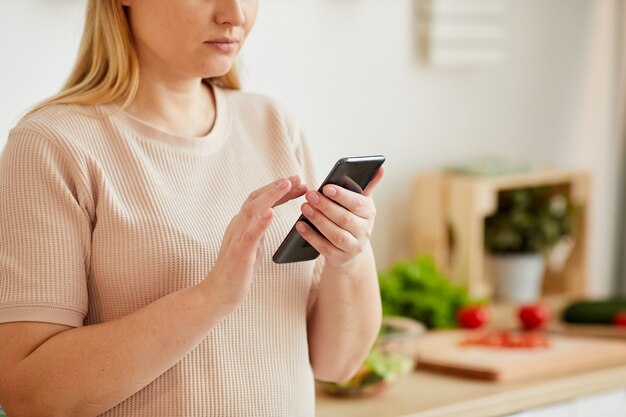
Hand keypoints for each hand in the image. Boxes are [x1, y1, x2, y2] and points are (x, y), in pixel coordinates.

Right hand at [201, 176, 306, 308]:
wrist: (219, 293)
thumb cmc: (237, 270)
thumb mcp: (251, 244)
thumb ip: (257, 228)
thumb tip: (269, 215)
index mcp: (242, 223)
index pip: (260, 199)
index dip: (278, 189)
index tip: (297, 183)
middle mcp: (238, 225)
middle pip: (257, 198)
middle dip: (278, 187)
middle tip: (299, 179)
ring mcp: (237, 238)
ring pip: (253, 210)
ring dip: (271, 196)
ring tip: (287, 185)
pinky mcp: (240, 253)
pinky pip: (250, 235)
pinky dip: (261, 222)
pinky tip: (272, 213)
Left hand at [296, 166, 384, 267]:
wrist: (350, 248)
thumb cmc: (352, 217)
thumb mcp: (360, 202)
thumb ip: (367, 185)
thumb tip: (381, 167)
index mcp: (369, 213)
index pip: (357, 203)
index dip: (342, 196)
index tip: (326, 187)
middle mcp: (364, 231)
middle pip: (345, 219)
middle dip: (326, 206)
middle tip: (309, 195)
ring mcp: (353, 247)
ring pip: (336, 234)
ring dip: (319, 220)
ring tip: (304, 207)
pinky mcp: (340, 258)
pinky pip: (324, 248)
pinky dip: (311, 237)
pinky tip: (300, 226)